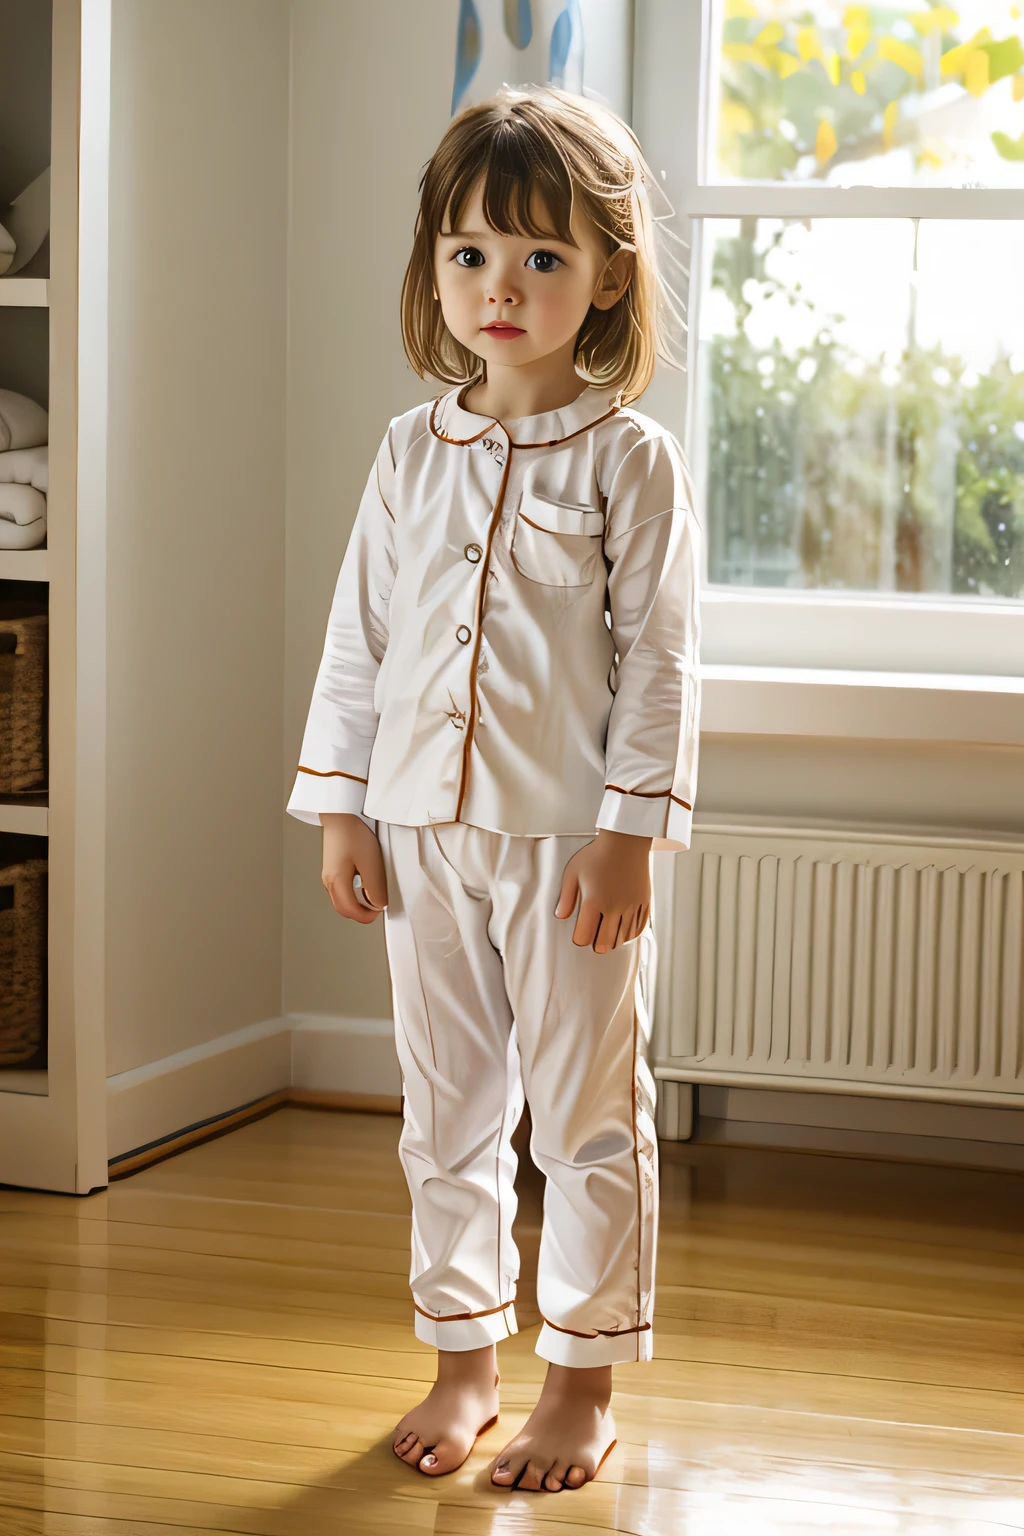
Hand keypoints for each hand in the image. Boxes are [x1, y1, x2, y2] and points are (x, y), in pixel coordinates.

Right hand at [321, 812, 387, 923]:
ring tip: (373, 896)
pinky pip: (340, 889)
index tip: (379, 912)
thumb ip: (375, 887)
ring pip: (340, 899)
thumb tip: (378, 904)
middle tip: (377, 908)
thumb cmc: (354, 833)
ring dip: (356, 904)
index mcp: (336, 881)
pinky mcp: (331, 867)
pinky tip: (363, 885)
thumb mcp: (370, 862)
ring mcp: (328, 874)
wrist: (341, 814)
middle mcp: (328, 880)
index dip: (366, 916)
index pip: (349, 910)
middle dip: (360, 913)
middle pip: (342, 908)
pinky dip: (352, 894)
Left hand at [555, 829, 651, 952]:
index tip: (579, 934)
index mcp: (593, 902)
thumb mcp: (573, 873)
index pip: (584, 936)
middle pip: (605, 943)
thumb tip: (561, 916)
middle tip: (594, 941)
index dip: (579, 939)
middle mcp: (613, 908)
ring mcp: (630, 906)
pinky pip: (638, 928)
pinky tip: (624, 931)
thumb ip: (566, 898)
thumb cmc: (598, 854)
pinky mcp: (643, 902)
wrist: (625, 841)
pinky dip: (630, 934)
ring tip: (607, 936)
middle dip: (597, 945)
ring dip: (613, 940)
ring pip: (622, 938)